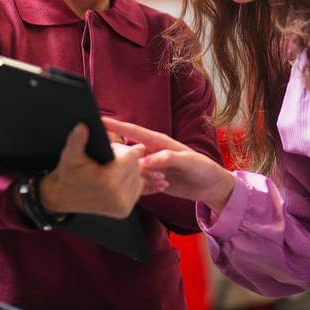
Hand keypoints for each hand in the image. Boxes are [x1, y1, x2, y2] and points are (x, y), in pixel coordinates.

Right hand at [38, 123, 146, 218]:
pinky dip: (131, 181)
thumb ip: (77, 139)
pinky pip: (137, 189)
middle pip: (135, 168)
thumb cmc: (68, 174)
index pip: (130, 159)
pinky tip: (120, 176)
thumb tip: (83, 126)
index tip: (139, 146)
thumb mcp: (70, 155)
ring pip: (138, 178)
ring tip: (117, 165)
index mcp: (107, 182)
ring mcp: (121, 206)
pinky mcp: (124, 211)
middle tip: (117, 155)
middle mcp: (117, 197)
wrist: (63, 197)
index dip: (132, 150)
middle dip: (128, 159)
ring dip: (131, 170)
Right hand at [103, 117, 235, 213]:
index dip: (116, 126)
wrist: (209, 187)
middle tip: (132, 166)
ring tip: (156, 180)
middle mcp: (151, 152)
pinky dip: (142, 187)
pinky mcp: (151, 180)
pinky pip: (137, 183)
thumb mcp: (189, 162)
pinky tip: (157, 188)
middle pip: (127, 151)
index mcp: (159, 142)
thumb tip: (145, 161)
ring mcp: (150, 167)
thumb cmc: (203, 169)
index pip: (133, 131)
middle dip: (121, 156)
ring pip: (130, 170)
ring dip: (135, 176)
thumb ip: (168, 158)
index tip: (100, 121)